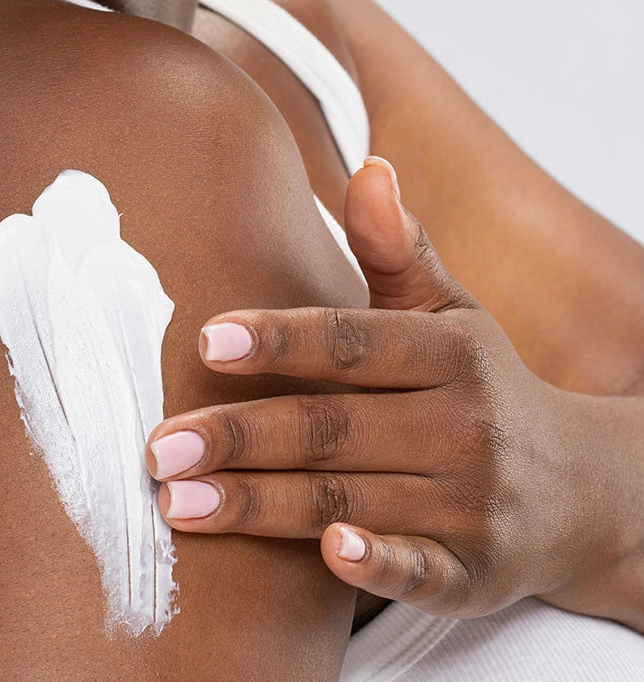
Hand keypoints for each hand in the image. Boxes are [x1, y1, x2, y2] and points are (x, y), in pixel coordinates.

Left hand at [146, 158, 600, 617]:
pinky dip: (378, 564)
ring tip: (177, 502)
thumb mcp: (451, 313)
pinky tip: (326, 554)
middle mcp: (464, 425)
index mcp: (450, 353)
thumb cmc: (482, 385)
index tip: (206, 339)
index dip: (281, 338)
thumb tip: (369, 168)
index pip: (354, 341)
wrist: (583, 489)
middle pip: (333, 427)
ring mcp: (472, 504)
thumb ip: (398, 249)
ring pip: (348, 500)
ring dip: (260, 504)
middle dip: (240, 436)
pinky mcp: (477, 574)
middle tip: (158, 446)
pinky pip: (423, 573)